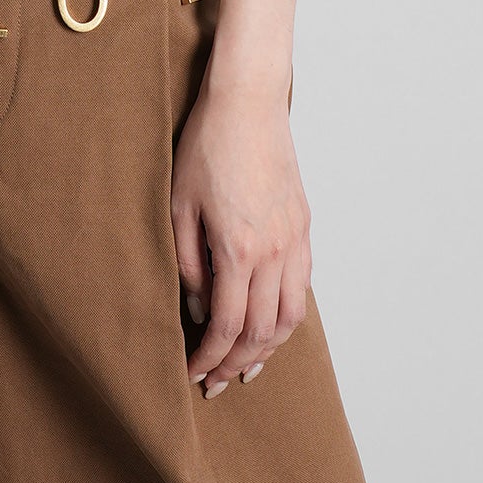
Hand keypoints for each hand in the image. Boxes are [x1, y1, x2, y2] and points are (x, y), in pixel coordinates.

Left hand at [170, 74, 311, 395]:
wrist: (248, 102)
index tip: (194, 373)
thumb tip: (200, 308)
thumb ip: (187, 263)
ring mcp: (294, 240)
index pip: (228, 326)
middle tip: (215, 380)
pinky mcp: (304, 226)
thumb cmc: (205, 145)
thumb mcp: (179, 205)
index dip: (210, 358)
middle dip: (236, 362)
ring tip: (245, 364)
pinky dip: (287, 316)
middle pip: (261, 331)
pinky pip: (302, 287)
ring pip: (291, 317)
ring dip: (268, 348)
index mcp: (238, 249)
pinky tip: (269, 323)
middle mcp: (274, 252)